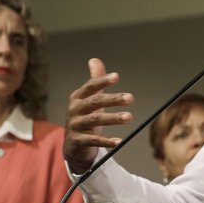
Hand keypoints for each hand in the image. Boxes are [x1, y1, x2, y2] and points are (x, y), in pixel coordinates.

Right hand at [64, 58, 134, 172]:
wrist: (72, 143)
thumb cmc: (84, 116)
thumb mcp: (89, 98)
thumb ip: (95, 80)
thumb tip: (95, 60)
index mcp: (78, 97)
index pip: (91, 86)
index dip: (102, 81)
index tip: (116, 77)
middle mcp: (75, 109)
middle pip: (95, 102)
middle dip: (113, 99)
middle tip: (130, 98)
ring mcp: (75, 125)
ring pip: (95, 120)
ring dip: (113, 118)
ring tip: (129, 117)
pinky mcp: (78, 140)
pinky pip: (93, 140)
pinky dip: (106, 141)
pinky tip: (118, 141)